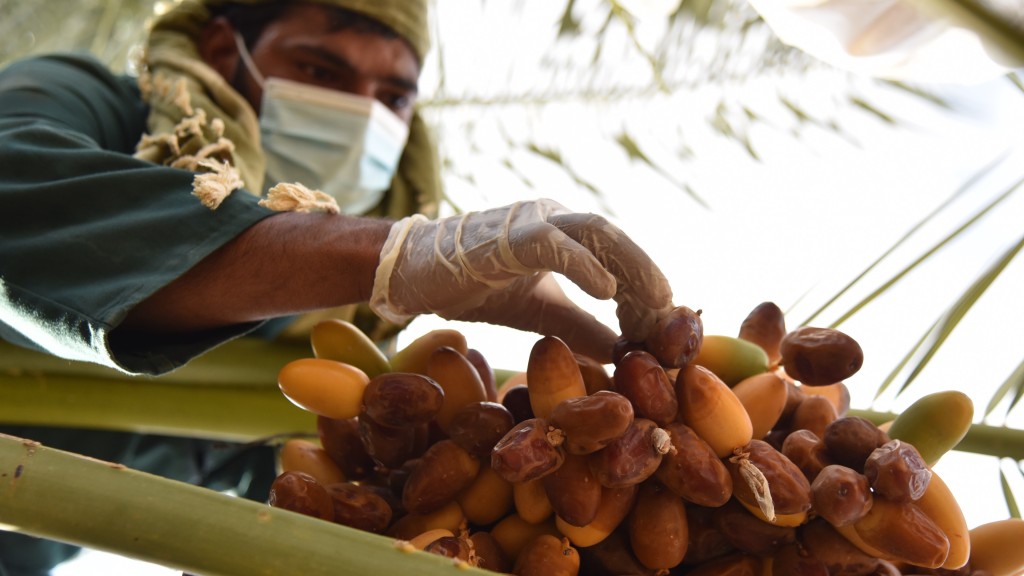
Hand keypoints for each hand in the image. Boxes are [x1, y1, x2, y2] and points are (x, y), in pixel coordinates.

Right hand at [370, 199, 672, 360]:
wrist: (415, 274)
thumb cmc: (475, 286)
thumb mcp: (541, 313)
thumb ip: (582, 328)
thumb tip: (624, 353)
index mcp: (563, 233)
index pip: (618, 252)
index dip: (647, 284)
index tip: (669, 322)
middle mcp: (553, 218)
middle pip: (616, 238)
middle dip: (649, 275)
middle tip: (675, 314)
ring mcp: (531, 221)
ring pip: (596, 231)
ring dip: (631, 267)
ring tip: (655, 304)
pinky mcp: (507, 235)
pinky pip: (553, 243)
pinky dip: (585, 265)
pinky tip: (609, 291)